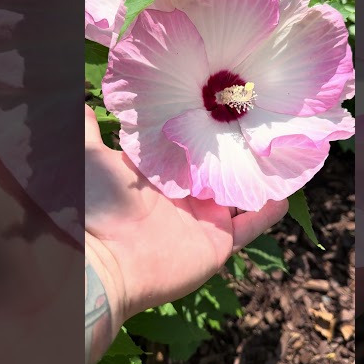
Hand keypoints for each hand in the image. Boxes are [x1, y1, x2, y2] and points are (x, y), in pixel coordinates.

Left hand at [84, 105, 288, 363]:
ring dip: (257, 177)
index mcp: (158, 175)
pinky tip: (284, 193)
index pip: (185, 147)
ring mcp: (203, 219)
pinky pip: (252, 226)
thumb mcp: (88, 158)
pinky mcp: (218, 241)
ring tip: (280, 152)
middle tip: (259, 120)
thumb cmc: (96, 206)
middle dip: (234, 149)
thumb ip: (86, 131)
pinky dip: (268, 212)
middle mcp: (183, 195)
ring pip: (239, 194)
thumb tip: (79, 103)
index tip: (220, 102)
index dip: (201, 127)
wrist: (104, 262)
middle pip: (216, 169)